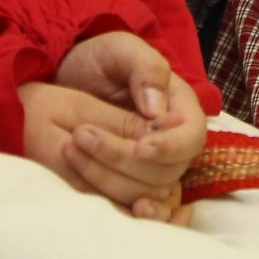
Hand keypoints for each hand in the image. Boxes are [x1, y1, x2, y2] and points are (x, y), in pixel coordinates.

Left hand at [47, 32, 208, 223]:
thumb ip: (144, 68)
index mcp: (178, 107)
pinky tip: (108, 209)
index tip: (141, 146)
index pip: (191, 136)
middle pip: (170, 168)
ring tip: (73, 153)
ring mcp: (152, 164)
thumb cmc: (99, 58)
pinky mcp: (130, 180)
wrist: (67, 77)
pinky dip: (126, 210)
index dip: (171, 147)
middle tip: (83, 137)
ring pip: (151, 190)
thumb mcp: (120, 48)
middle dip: (127, 159)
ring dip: (113, 180)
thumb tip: (157, 110)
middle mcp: (171, 140)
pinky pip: (138, 203)